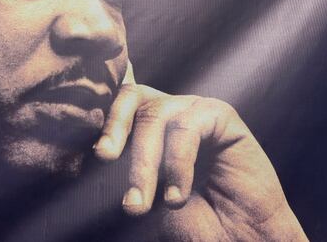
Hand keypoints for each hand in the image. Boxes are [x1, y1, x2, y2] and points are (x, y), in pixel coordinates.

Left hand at [95, 84, 306, 240]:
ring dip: (144, 162)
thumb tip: (93, 147)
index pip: (117, 102)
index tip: (86, 141)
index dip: (99, 111)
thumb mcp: (147, 195)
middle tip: (104, 158)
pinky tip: (177, 195)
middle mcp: (170, 112)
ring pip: (156, 114)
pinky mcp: (221, 115)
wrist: (239, 239)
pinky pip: (188, 126)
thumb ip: (125, 166)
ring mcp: (195, 110)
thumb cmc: (193, 222)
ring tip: (141, 205)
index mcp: (148, 127)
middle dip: (114, 127)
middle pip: (131, 98)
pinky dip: (177, 162)